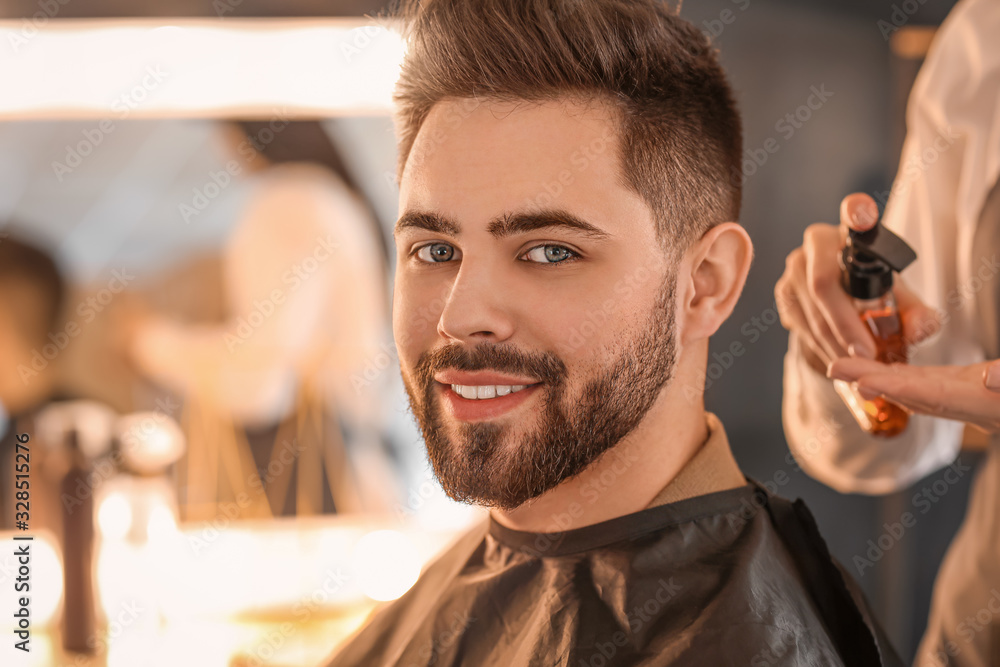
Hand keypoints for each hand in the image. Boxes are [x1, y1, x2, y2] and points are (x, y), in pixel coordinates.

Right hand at [775, 192, 940, 373]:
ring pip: (810, 311)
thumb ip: (920, 316)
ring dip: (834, 343)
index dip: (857, 212)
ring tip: (857, 365)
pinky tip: (839, 359)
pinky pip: (800, 325)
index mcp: (852, 232)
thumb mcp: (903, 303)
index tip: (863, 213)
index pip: (854, 213)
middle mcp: (816, 243)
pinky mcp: (783, 293)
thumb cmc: (876, 294)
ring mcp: (794, 268)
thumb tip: (919, 330)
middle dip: (846, 326)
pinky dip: (821, 347)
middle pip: (823, 284)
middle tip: (867, 355)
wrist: (844, 304)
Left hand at [828, 357, 999, 432]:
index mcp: (989, 406)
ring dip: (881, 379)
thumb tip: (991, 380)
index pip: (935, 398)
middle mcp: (976, 409)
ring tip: (844, 367)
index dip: (898, 389)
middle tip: (835, 368)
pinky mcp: (974, 392)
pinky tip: (884, 371)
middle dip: (873, 381)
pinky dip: (905, 378)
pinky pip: (932, 386)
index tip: (864, 382)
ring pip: (919, 390)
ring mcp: (973, 402)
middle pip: (915, 394)